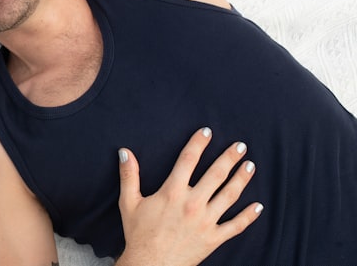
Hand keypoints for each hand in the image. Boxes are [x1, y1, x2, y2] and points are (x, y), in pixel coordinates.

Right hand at [115, 127, 262, 265]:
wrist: (150, 265)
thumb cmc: (138, 233)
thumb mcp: (128, 202)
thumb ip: (129, 175)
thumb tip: (125, 152)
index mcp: (172, 192)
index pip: (188, 160)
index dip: (198, 143)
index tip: (208, 131)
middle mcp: (192, 203)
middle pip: (216, 175)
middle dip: (229, 158)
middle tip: (241, 145)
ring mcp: (206, 221)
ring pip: (229, 196)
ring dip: (241, 180)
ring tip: (250, 166)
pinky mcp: (214, 239)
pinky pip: (236, 226)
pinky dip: (249, 216)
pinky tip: (258, 206)